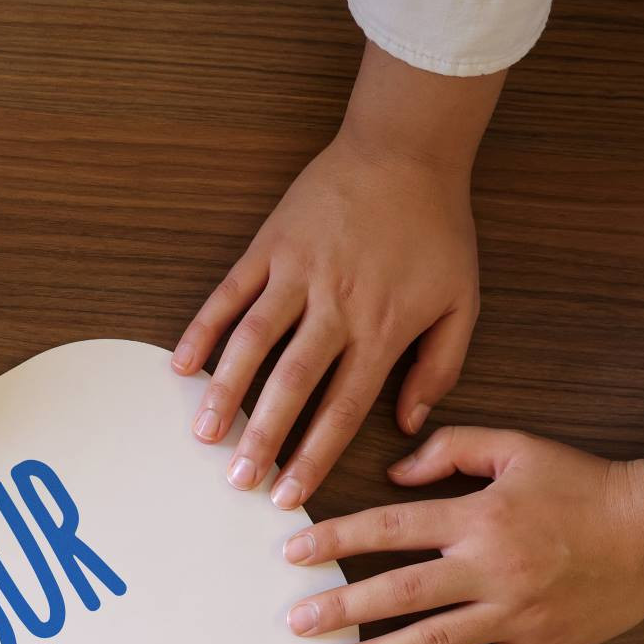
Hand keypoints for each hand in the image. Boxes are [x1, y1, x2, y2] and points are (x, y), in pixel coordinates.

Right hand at [175, 47, 497, 510]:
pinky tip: (181, 365)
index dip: (314, 456)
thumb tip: (407, 424)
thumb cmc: (436, 228)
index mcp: (382, 326)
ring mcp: (297, 273)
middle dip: (263, 436)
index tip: (290, 493)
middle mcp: (335, 305)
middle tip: (238, 479)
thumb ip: (440, 367)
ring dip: (224, 390)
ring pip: (253, 341)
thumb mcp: (462, 301)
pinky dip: (202, 328)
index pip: (343, 406)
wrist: (406, 149)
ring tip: (203, 434)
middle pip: (293, 383)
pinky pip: (229, 293)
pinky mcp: (270, 246)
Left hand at [285, 428, 643, 643]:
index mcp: (478, 517)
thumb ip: (452, 448)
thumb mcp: (517, 447)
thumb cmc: (584, 483)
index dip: (336, 539)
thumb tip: (395, 470)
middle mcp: (489, 569)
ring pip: (430, 642)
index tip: (293, 551)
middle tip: (295, 622)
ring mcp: (512, 614)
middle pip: (398, 592)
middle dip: (340, 607)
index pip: (389, 528)